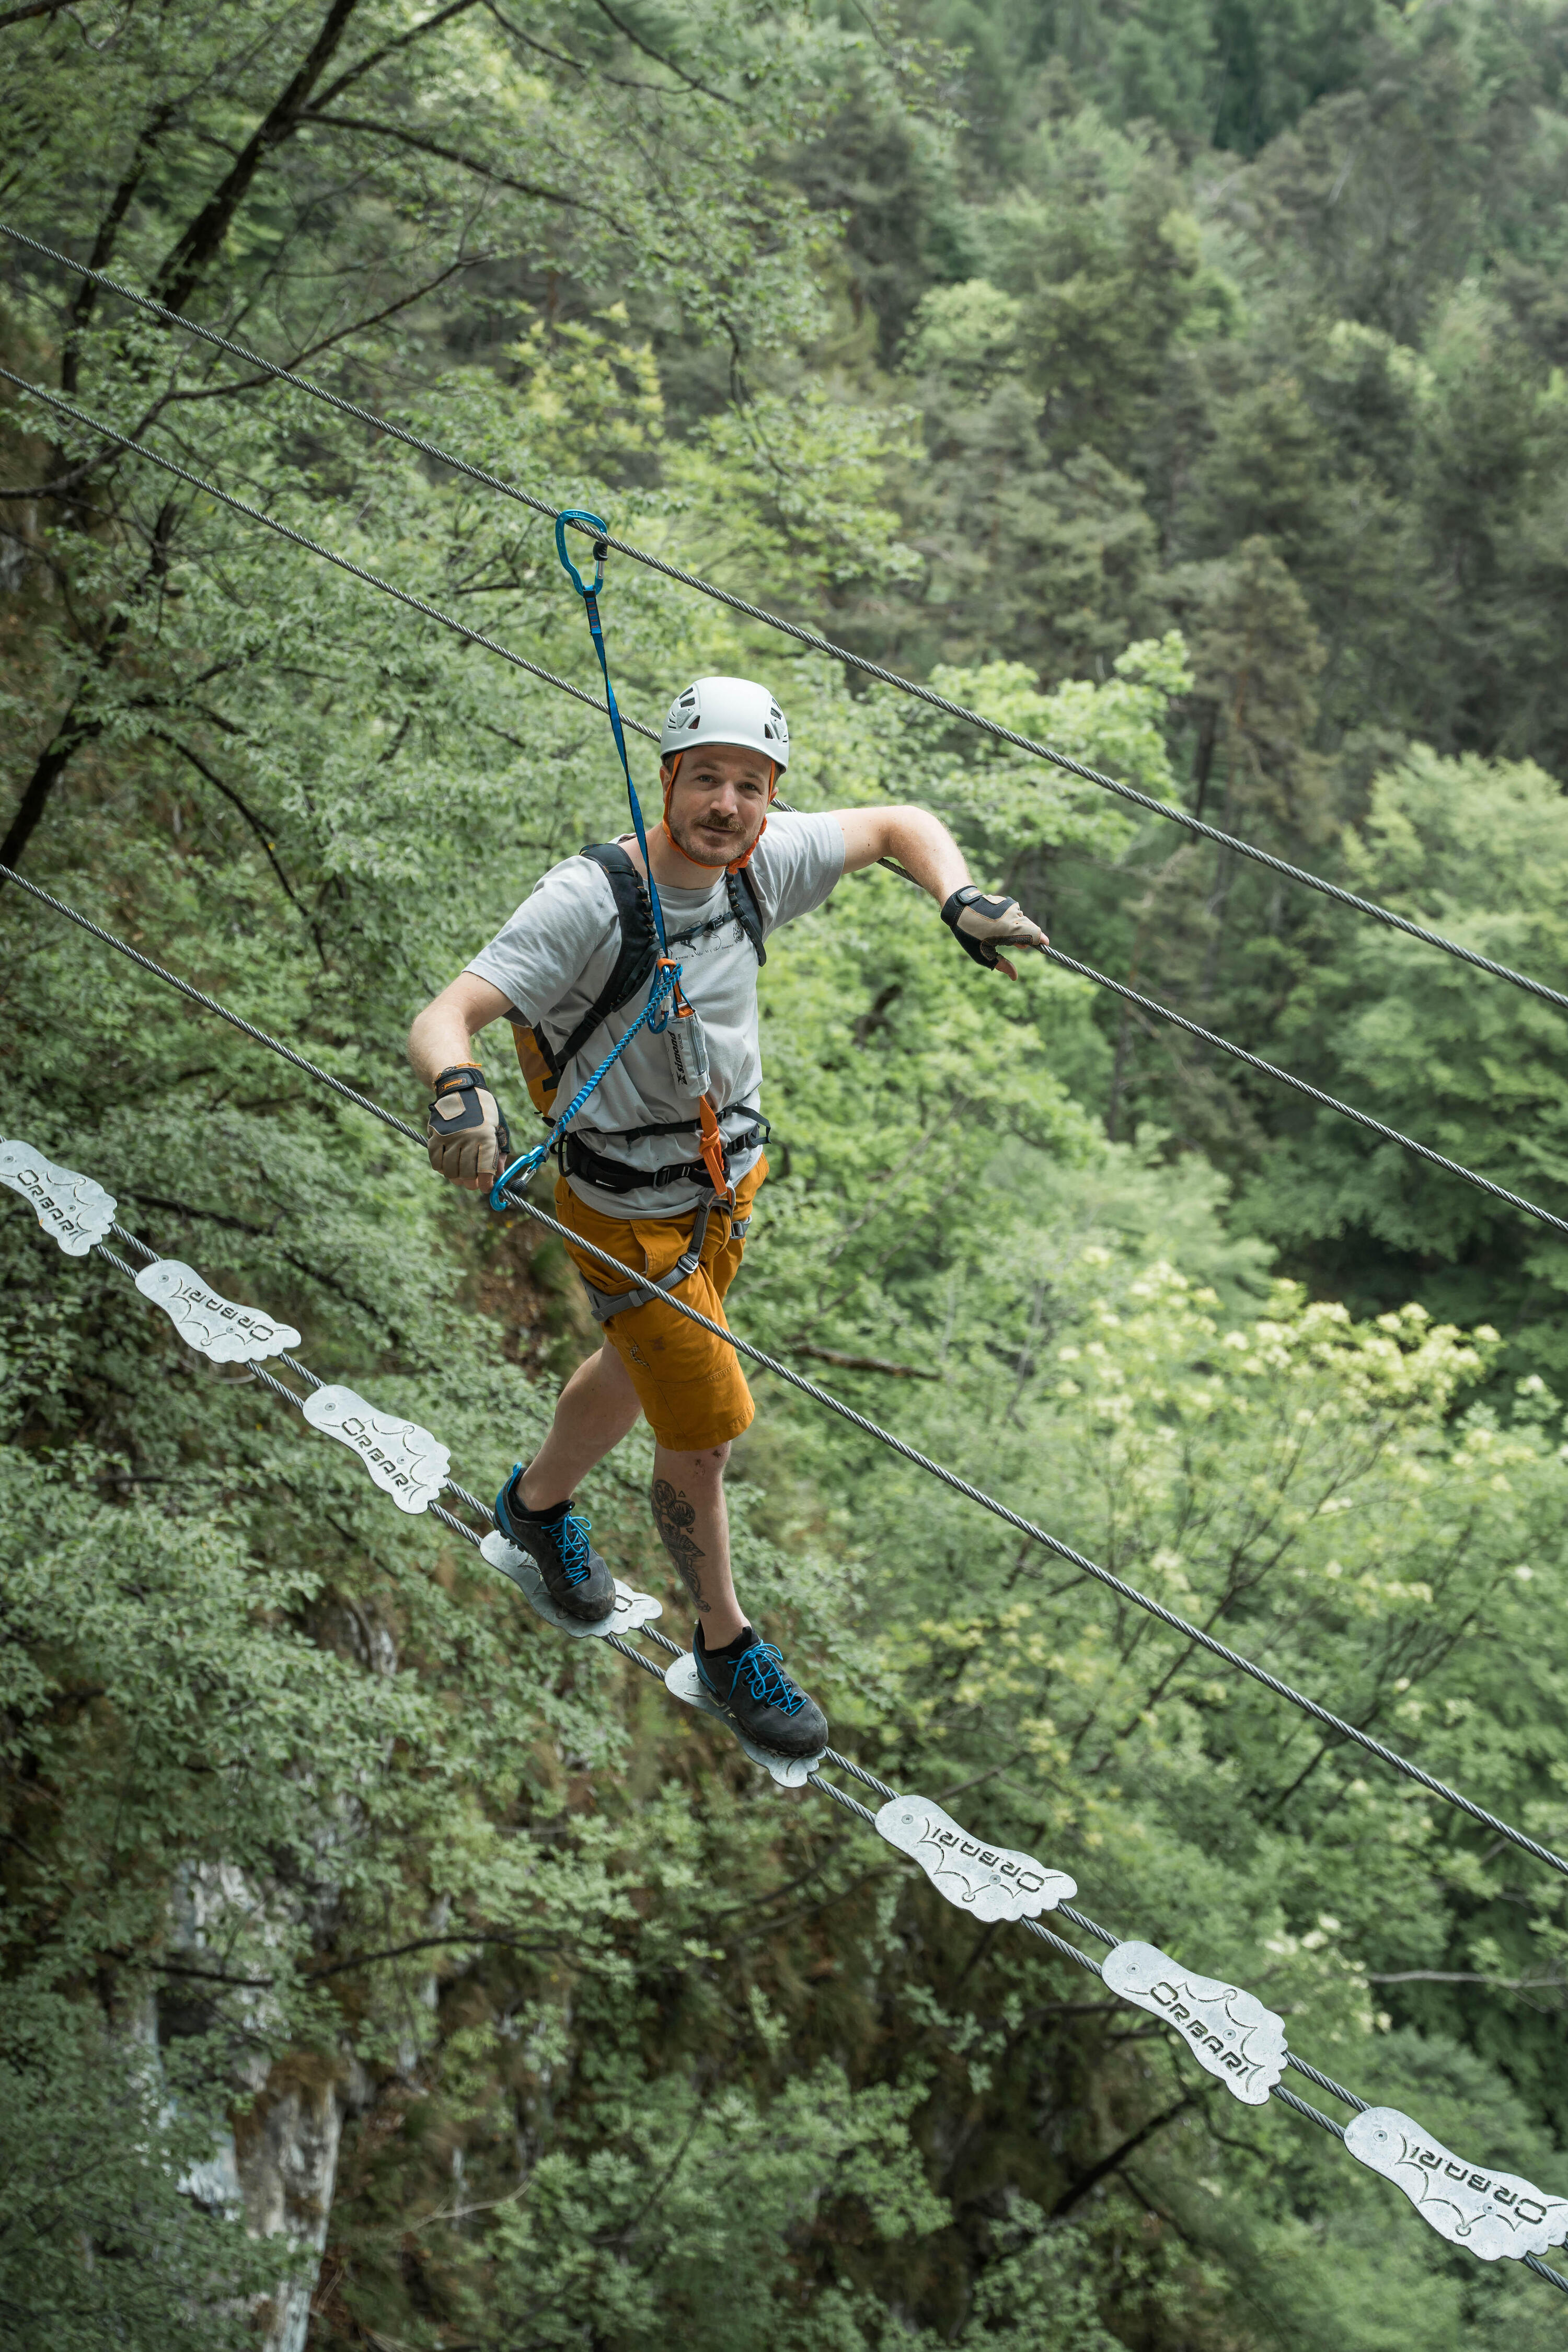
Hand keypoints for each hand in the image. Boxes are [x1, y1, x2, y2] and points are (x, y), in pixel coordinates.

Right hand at [426, 1065, 510, 1189]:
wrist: (462, 1089)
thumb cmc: (485, 1111)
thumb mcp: (499, 1129)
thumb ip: (499, 1153)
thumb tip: (499, 1175)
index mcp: (486, 1137)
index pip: (485, 1170)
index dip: (485, 1185)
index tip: (486, 1188)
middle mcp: (468, 1139)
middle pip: (466, 1174)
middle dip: (470, 1184)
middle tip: (472, 1183)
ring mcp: (450, 1138)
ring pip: (450, 1171)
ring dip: (456, 1178)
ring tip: (460, 1177)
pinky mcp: (435, 1135)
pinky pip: (435, 1161)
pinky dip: (441, 1168)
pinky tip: (447, 1167)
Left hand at [940, 886, 1047, 980]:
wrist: (960, 907)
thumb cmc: (969, 934)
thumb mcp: (982, 955)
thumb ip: (1001, 965)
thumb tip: (1014, 977)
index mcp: (1010, 930)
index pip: (1036, 934)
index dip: (1042, 942)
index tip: (1044, 947)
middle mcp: (1014, 916)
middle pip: (1031, 928)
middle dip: (1029, 938)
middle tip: (1018, 947)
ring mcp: (1011, 906)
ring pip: (1023, 921)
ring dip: (1020, 930)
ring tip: (1006, 938)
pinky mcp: (1007, 901)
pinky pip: (1016, 914)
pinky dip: (1013, 921)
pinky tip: (1001, 926)